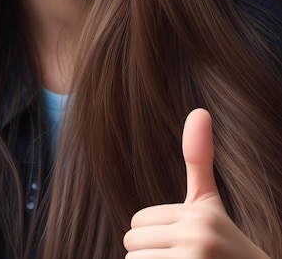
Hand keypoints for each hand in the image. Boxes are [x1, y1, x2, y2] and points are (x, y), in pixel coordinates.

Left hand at [123, 108, 269, 257]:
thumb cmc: (221, 242)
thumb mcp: (208, 201)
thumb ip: (199, 159)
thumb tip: (200, 110)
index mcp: (199, 214)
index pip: (138, 221)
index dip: (152, 234)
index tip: (180, 243)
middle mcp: (198, 238)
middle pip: (132, 241)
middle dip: (148, 253)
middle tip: (179, 258)